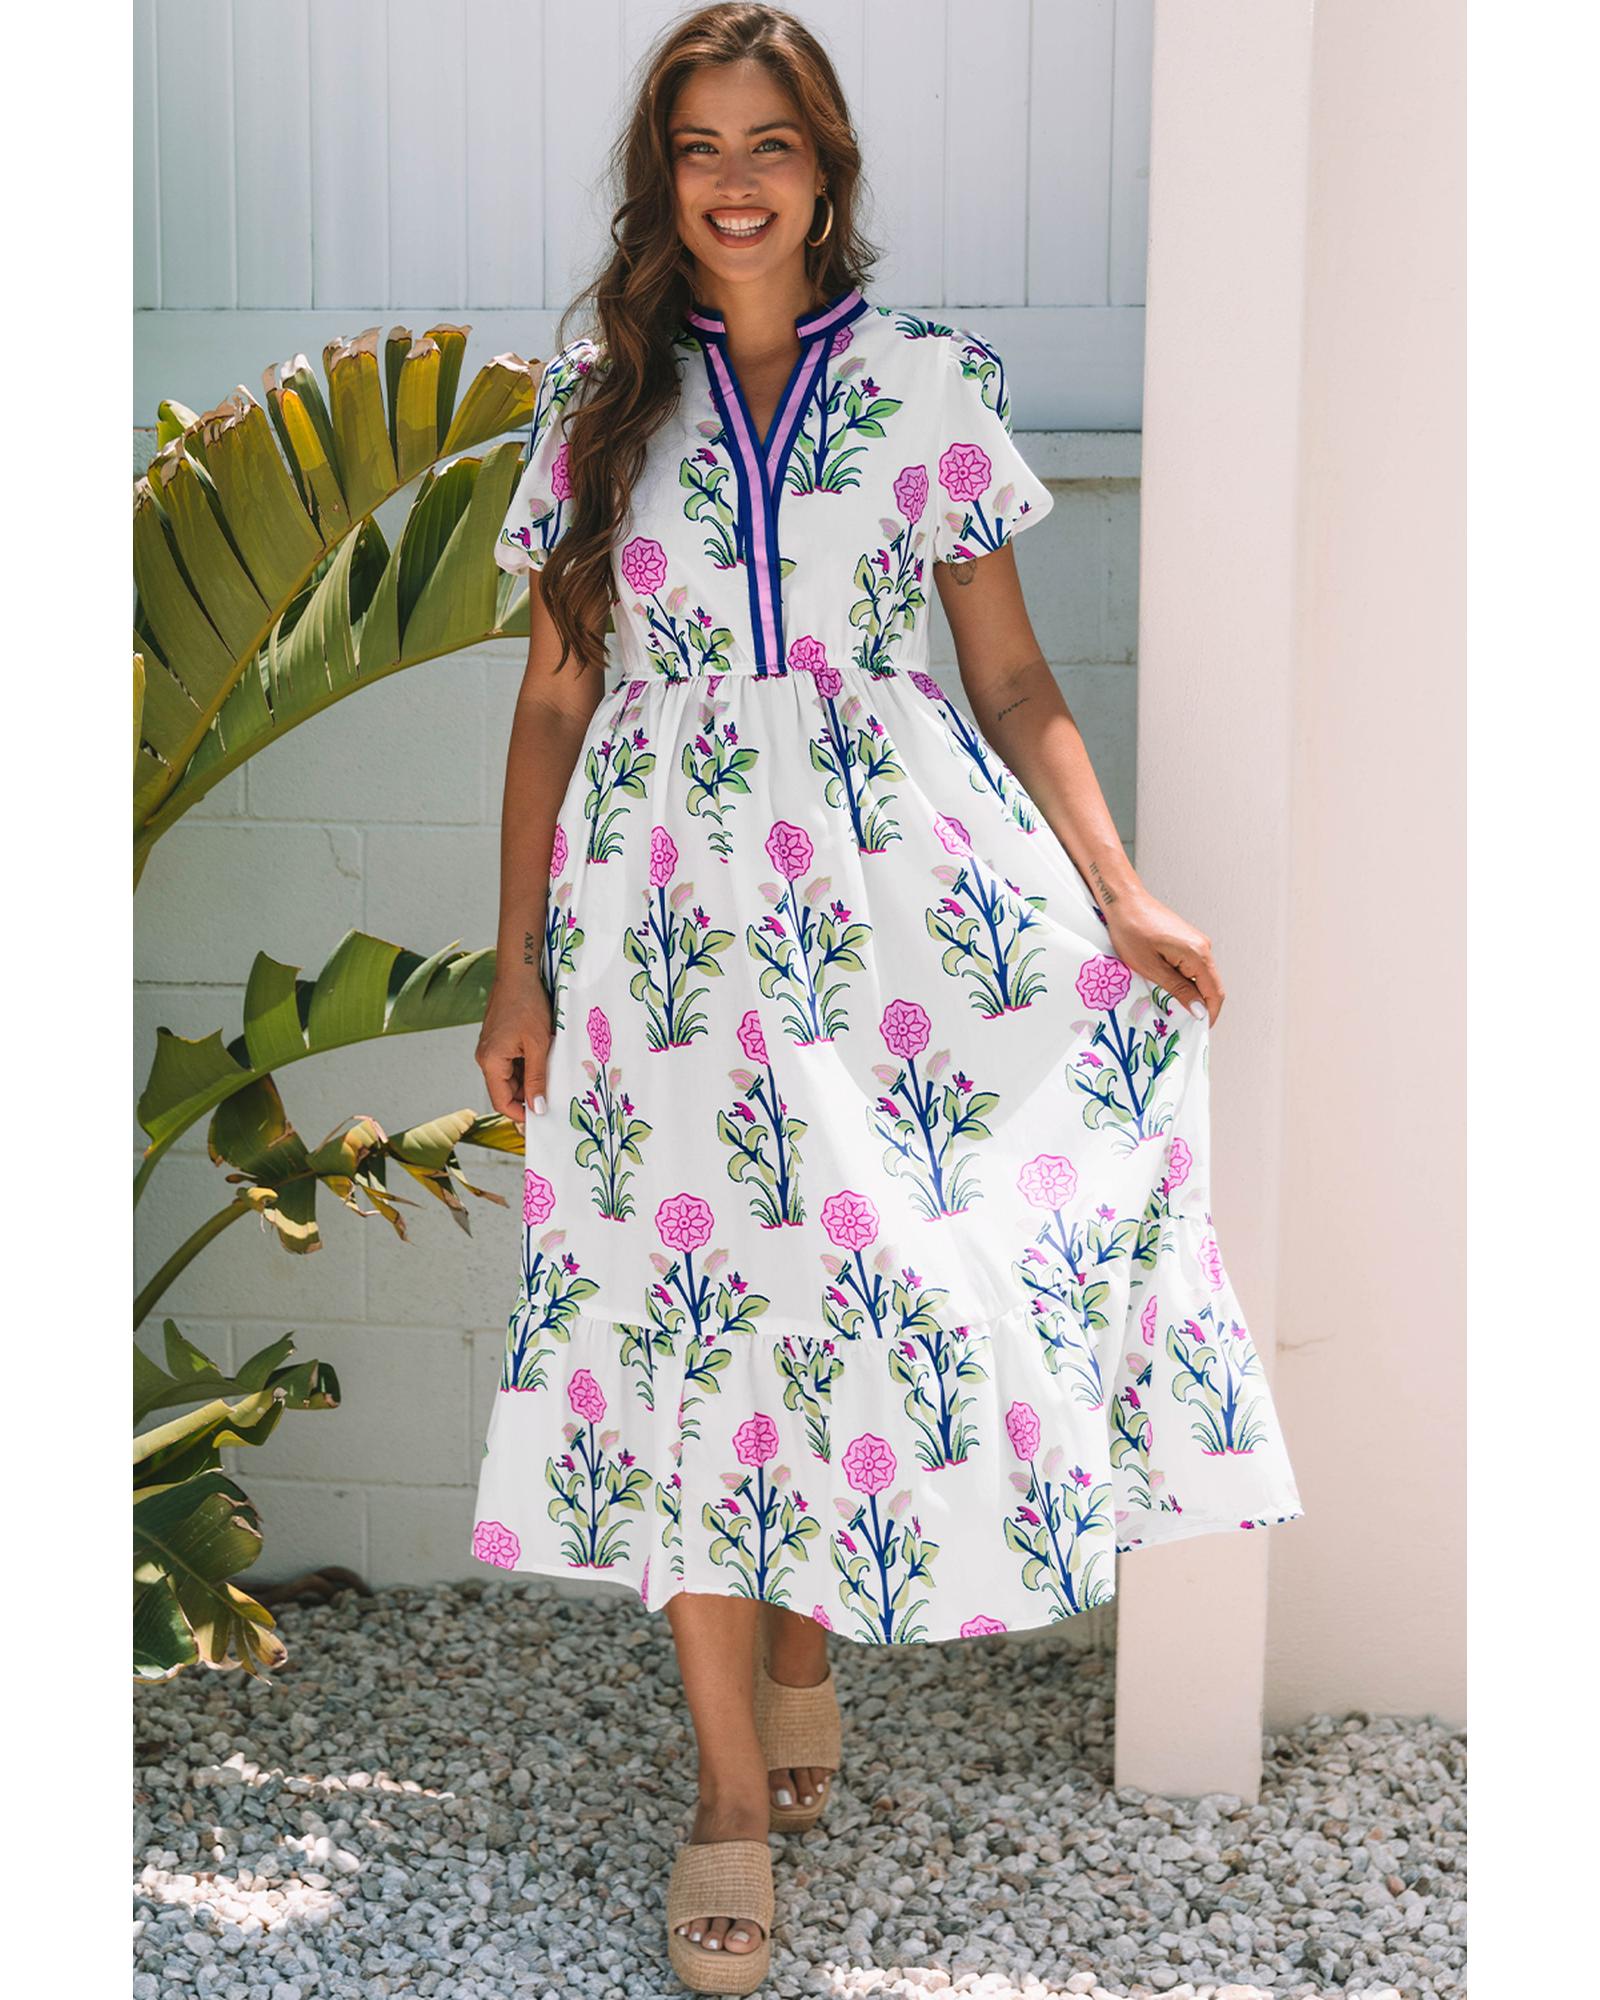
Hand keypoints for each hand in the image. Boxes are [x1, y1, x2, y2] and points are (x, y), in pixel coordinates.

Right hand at [475, 975, 553, 1133]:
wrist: (518, 974)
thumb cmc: (527, 1006)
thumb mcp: (538, 1046)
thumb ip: (537, 1079)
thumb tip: (537, 1108)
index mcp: (490, 1061)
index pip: (501, 1101)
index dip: (520, 1114)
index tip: (542, 1119)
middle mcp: (486, 1058)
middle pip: (505, 1091)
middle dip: (527, 1097)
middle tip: (552, 1099)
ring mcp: (491, 1049)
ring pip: (510, 1077)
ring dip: (529, 1081)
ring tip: (551, 1077)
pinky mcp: (499, 1042)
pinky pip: (511, 1063)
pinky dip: (527, 1067)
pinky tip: (544, 1062)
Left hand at [1100, 887, 1225, 1024]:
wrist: (1124, 900)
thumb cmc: (1132, 930)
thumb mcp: (1151, 967)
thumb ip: (1178, 990)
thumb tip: (1199, 1010)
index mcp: (1198, 954)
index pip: (1215, 992)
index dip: (1210, 1014)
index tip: (1199, 1030)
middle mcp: (1203, 947)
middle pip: (1210, 986)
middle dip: (1199, 1006)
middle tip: (1180, 1023)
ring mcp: (1196, 943)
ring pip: (1200, 977)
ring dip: (1189, 993)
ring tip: (1169, 1006)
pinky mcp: (1186, 941)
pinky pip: (1191, 967)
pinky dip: (1183, 980)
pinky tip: (1166, 986)